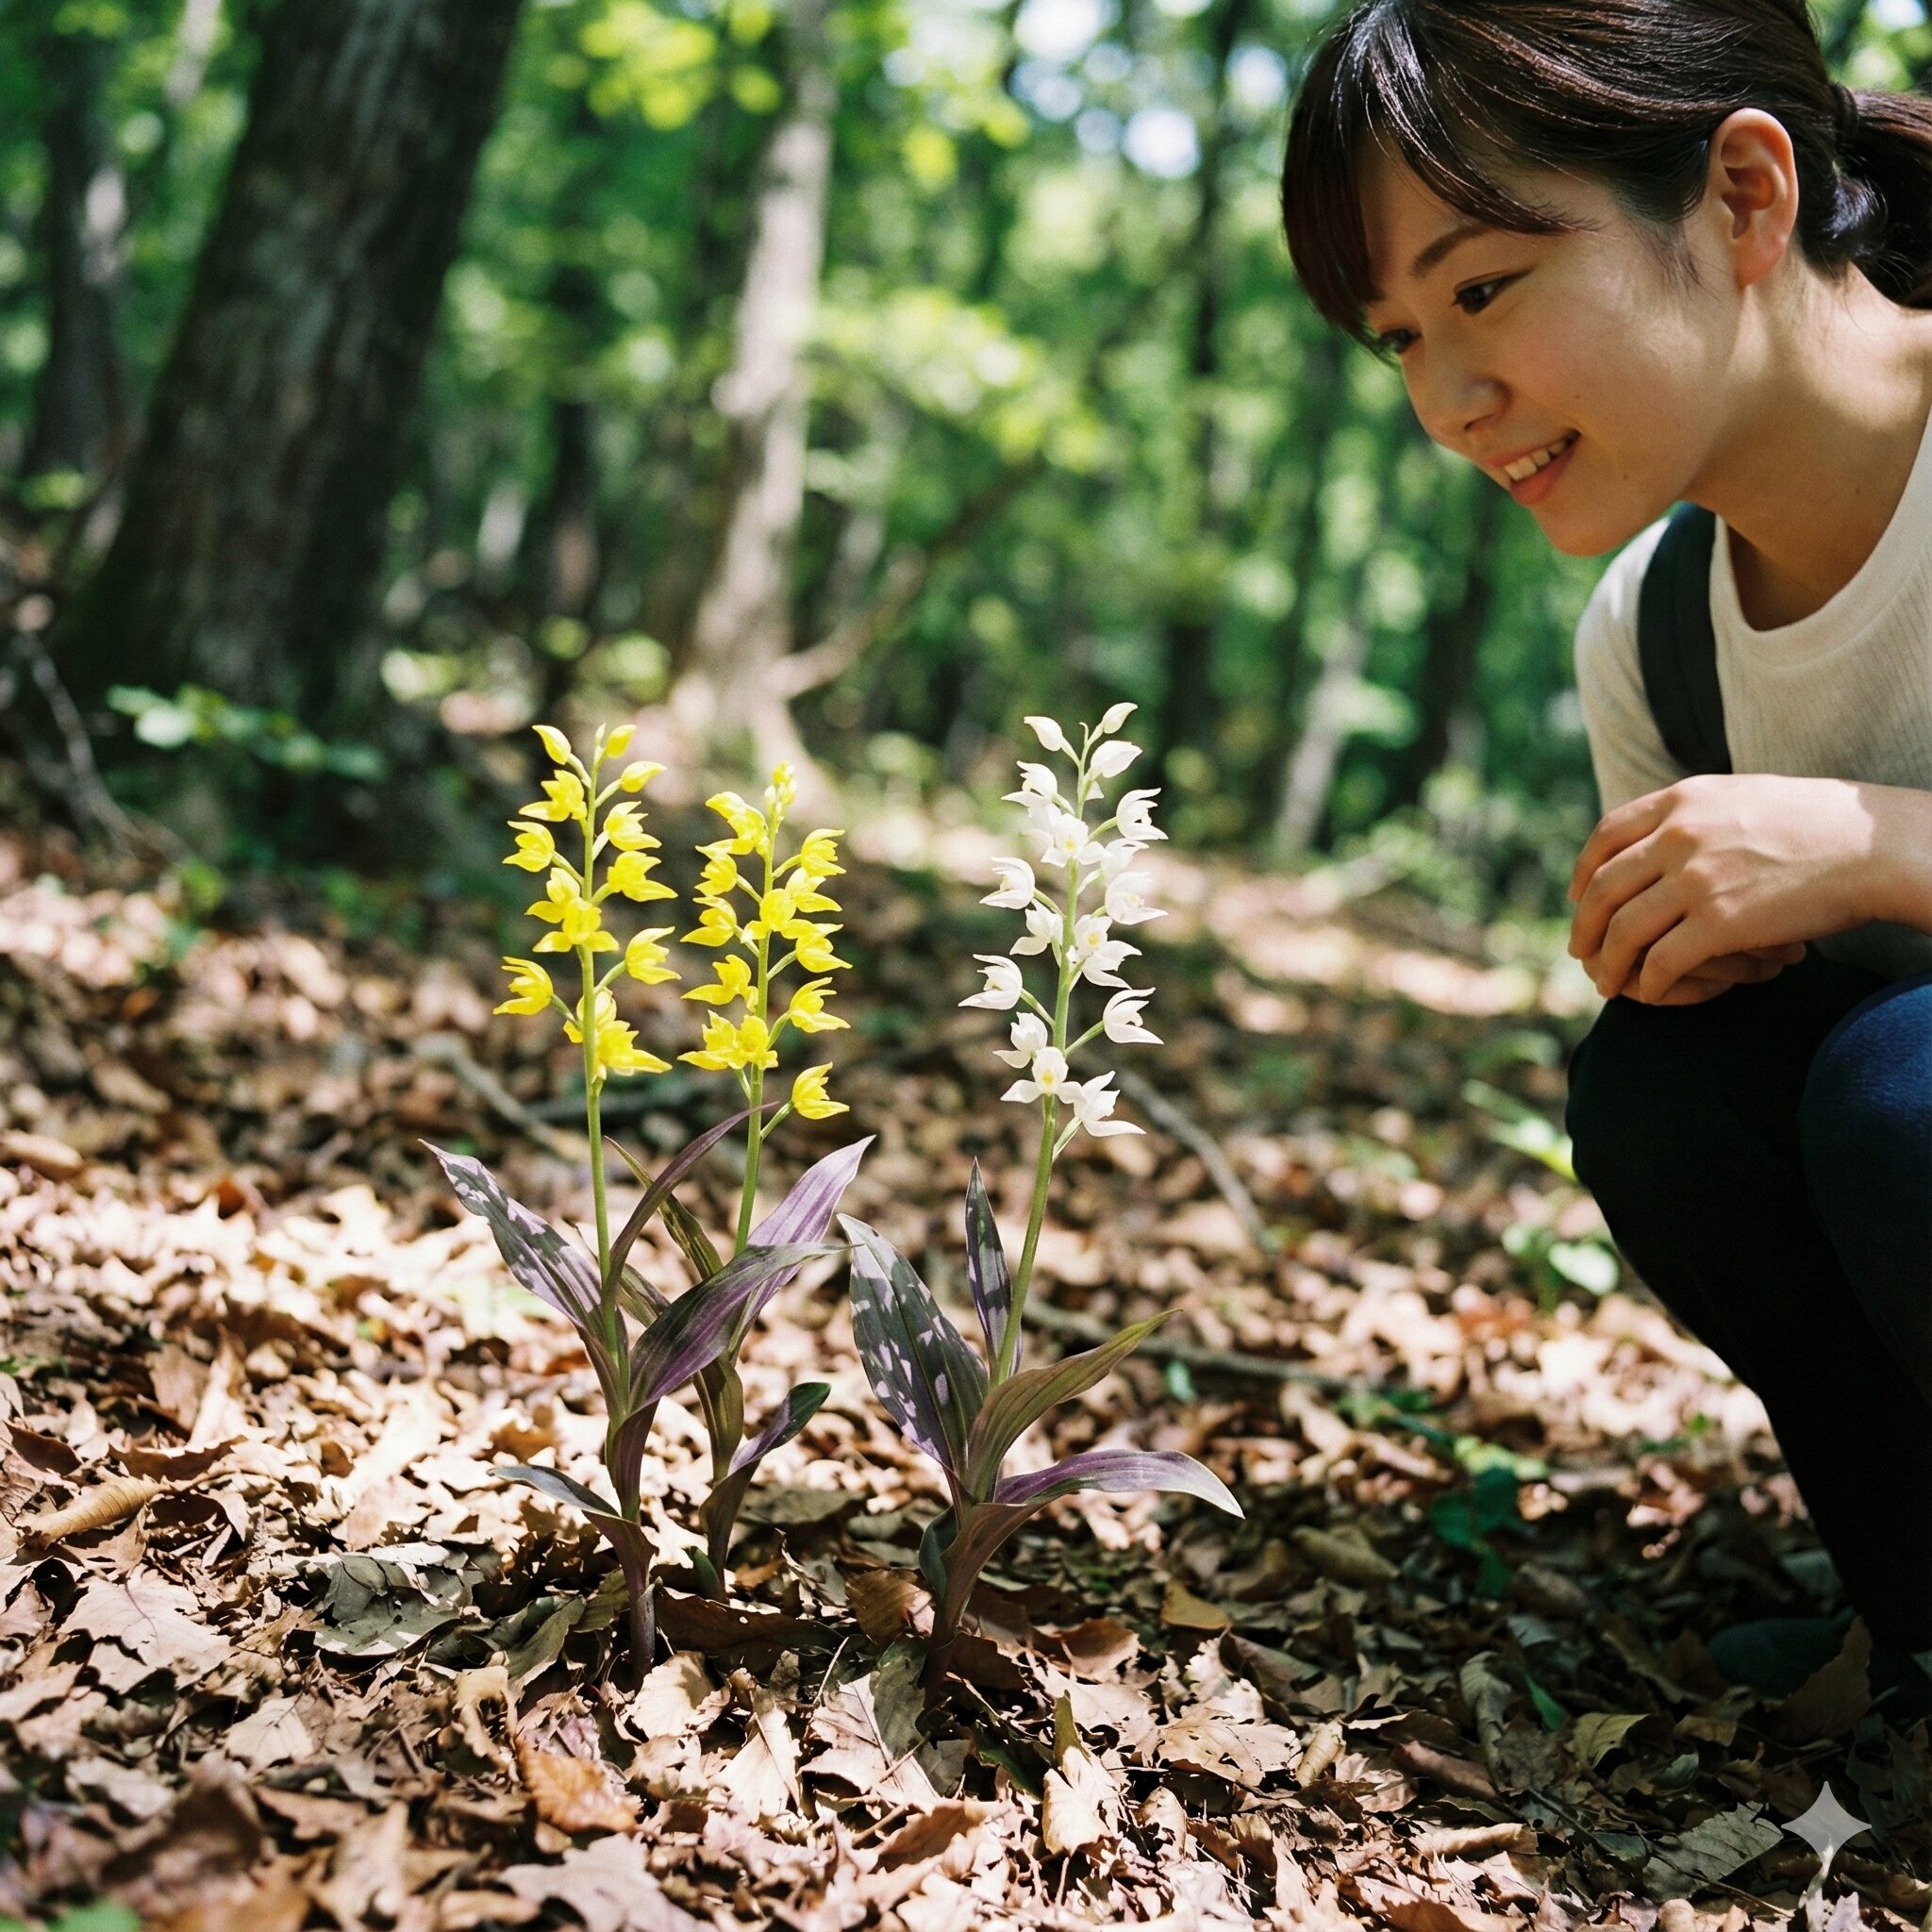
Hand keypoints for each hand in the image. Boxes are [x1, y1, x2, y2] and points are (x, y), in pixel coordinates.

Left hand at [1567, 774, 1880, 1001]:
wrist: (1872, 845)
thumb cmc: (1818, 824)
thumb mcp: (1743, 796)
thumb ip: (1697, 813)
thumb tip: (1663, 828)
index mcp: (1683, 801)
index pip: (1606, 836)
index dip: (1582, 871)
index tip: (1576, 897)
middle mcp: (1679, 836)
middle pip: (1603, 888)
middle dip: (1584, 926)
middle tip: (1580, 952)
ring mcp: (1697, 879)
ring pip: (1623, 931)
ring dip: (1608, 965)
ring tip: (1607, 985)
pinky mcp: (1720, 922)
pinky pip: (1662, 962)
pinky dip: (1649, 983)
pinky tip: (1651, 993)